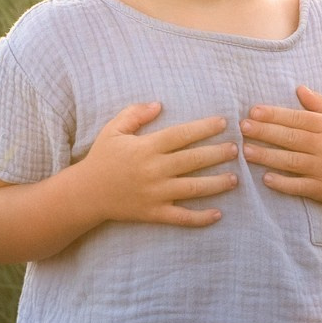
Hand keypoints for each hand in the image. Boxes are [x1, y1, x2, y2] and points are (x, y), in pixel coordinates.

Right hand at [72, 103, 238, 228]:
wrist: (84, 194)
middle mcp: (154, 170)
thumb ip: (135, 114)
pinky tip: (218, 214)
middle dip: (218, 154)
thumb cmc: (101, 159)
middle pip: (193, 160)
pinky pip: (181, 217)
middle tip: (237, 149)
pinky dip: (200, 218)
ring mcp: (155, 194)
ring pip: (193, 188)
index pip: (181, 135)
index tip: (224, 123)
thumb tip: (159, 104)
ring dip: (217, 183)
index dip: (204, 128)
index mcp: (146, 148)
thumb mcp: (113, 130)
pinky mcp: (154, 213)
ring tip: (235, 178)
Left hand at [243, 86, 321, 214]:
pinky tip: (266, 178)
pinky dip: (283, 183)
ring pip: (292, 161)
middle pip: (292, 138)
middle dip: (266, 132)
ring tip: (246, 151)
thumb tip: (299, 88)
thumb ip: (318, 104)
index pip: (299, 118)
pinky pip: (300, 186)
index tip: (253, 111)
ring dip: (268, 156)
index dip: (275, 115)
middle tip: (243, 127)